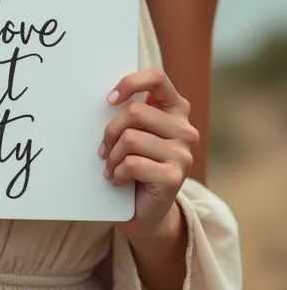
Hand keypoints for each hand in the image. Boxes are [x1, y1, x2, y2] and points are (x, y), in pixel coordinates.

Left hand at [99, 67, 198, 239]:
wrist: (146, 211)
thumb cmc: (135, 163)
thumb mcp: (134, 131)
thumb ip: (130, 111)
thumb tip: (107, 97)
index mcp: (176, 109)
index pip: (157, 78)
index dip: (130, 83)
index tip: (109, 100)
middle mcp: (185, 130)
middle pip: (135, 112)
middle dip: (111, 131)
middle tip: (104, 149)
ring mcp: (183, 154)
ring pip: (130, 138)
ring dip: (112, 156)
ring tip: (112, 166)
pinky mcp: (173, 177)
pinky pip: (132, 163)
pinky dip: (117, 172)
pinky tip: (119, 179)